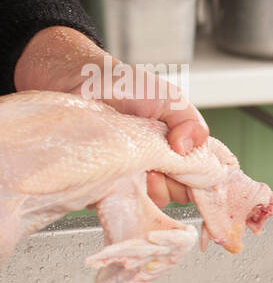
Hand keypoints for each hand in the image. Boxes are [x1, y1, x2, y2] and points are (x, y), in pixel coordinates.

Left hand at [14, 29, 209, 209]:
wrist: (82, 80)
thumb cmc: (126, 87)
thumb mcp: (168, 98)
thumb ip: (188, 120)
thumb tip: (189, 147)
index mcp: (176, 151)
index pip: (199, 180)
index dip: (198, 180)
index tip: (189, 170)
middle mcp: (155, 167)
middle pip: (175, 195)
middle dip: (169, 182)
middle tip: (155, 161)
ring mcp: (129, 177)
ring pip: (148, 202)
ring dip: (143, 185)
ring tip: (131, 158)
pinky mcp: (102, 183)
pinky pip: (114, 202)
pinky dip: (116, 189)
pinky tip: (112, 167)